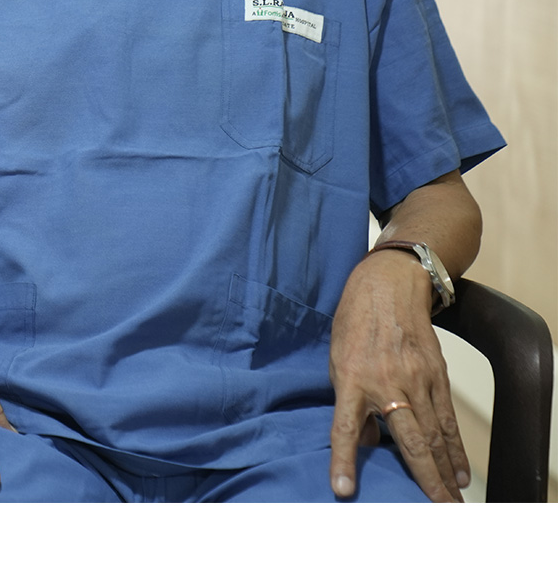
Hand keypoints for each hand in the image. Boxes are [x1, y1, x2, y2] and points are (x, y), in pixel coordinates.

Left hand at [329, 250, 468, 501]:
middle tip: (432, 511)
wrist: (388, 286)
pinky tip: (459, 471)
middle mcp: (387, 383)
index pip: (345, 428)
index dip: (344, 460)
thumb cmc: (355, 323)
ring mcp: (417, 380)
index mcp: (352, 380)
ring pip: (433, 435)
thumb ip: (349, 402)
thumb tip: (366, 443)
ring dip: (443, 472)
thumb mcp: (337, 359)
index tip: (343, 489)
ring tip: (450, 501)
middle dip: (422, 480)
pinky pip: (447, 419)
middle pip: (408, 441)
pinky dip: (454, 448)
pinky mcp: (437, 376)